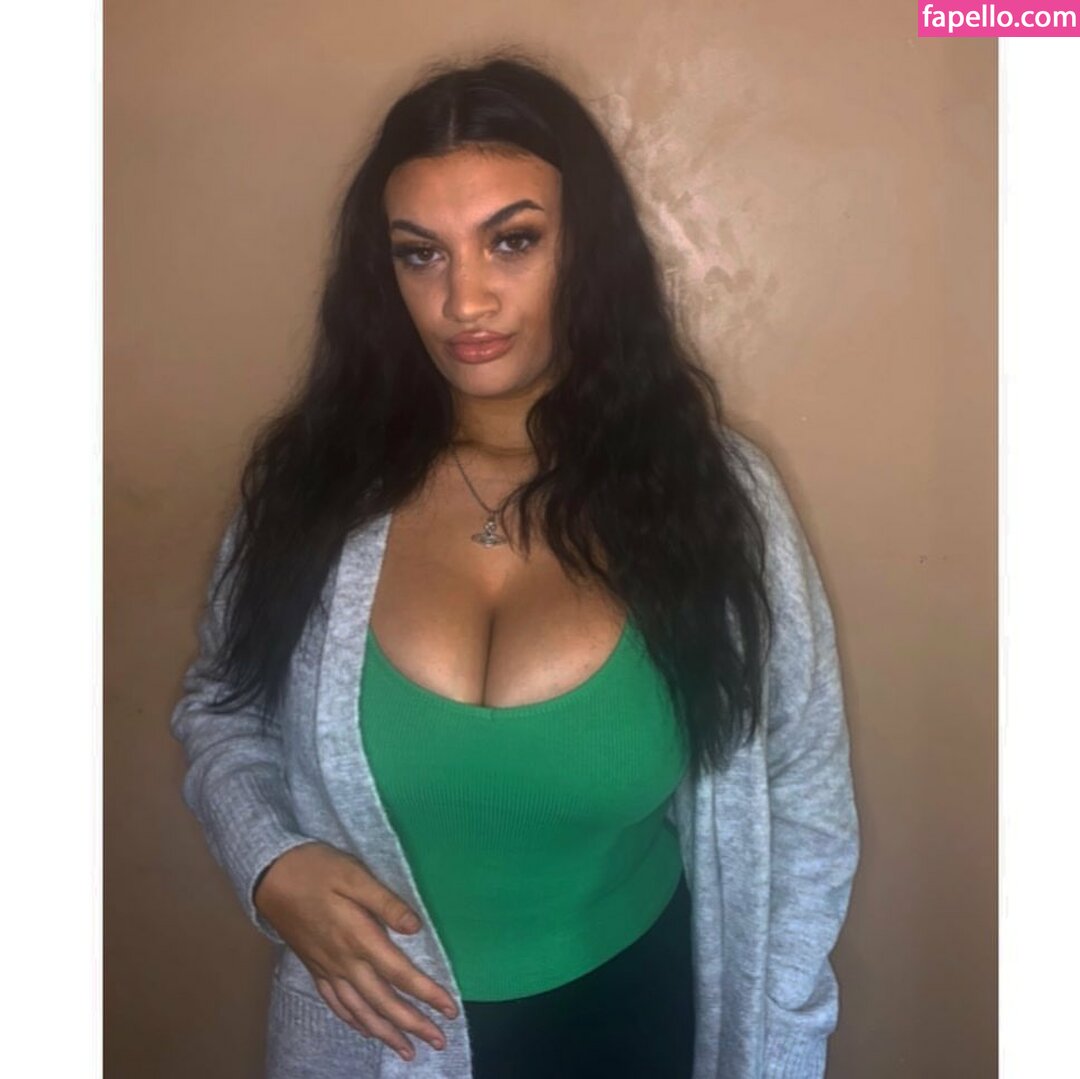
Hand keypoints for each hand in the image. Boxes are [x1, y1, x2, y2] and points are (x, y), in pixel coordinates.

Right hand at [254, 842, 457, 1061]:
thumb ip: (386, 902)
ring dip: (386, 1032)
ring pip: (360, 1011)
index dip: (426, 994)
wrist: (271, 876)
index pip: (400, 974)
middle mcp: (344, 961)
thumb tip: (416, 928)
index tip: (449, 1009)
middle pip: (383, 1001)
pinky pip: (337, 1004)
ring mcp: (327, 969)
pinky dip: (354, 1021)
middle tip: (439, 1041)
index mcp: (359, 937)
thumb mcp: (355, 875)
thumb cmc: (318, 869)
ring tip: (407, 1050)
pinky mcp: (314, 969)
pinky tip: (366, 1030)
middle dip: (413, 1024)